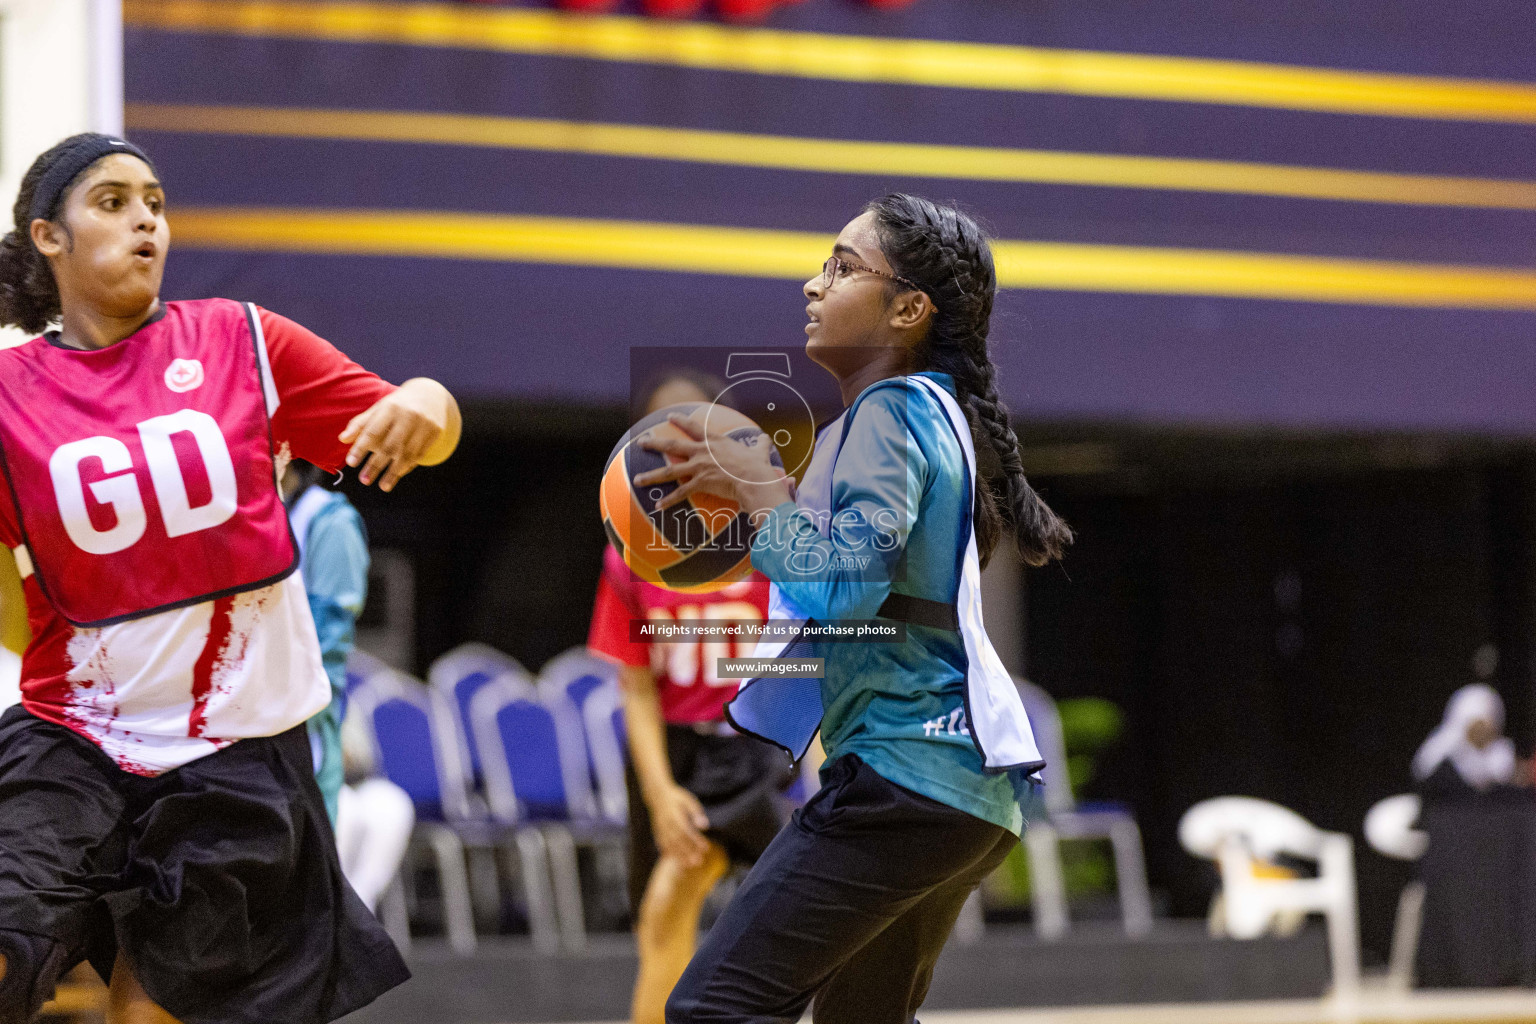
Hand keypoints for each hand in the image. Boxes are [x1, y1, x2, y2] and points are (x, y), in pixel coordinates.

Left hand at [340, 378, 459, 490]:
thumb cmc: (397, 405)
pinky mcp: (435, 432)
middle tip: (364, 480)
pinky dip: (407, 466)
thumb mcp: (379, 409)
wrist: (430, 395)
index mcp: (391, 407)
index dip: (361, 448)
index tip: (351, 463)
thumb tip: (342, 439)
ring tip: (383, 486)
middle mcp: (409, 415)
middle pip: (390, 445)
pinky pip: (420, 454)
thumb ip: (360, 423)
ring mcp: (424, 425)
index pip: (373, 430)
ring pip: (407, 454)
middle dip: (376, 465)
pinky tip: (397, 475)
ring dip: (393, 472)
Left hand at [634, 413, 791, 519]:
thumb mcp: (760, 452)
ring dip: (652, 476)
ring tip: (638, 479)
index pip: (694, 427)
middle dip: (654, 443)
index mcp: (715, 441)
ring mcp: (699, 467)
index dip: (680, 421)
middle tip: (641, 442)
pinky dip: (668, 501)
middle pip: (673, 445)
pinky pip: (680, 493)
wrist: (754, 480)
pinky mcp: (700, 483)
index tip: (669, 417)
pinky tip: (657, 507)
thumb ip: (760, 445)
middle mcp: (703, 452)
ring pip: (669, 471)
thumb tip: (766, 439)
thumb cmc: (759, 467)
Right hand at [646, 782, 711, 866]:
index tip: (706, 848)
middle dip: (688, 853)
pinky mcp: (657, 831)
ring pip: (669, 845)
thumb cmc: (676, 797)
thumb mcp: (688, 800)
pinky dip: (667, 852)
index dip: (696, 841)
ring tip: (688, 866)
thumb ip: (696, 813)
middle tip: (698, 862)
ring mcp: (660, 829)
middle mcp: (666, 824)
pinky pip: (661, 844)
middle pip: (678, 841)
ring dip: (678, 856)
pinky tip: (672, 860)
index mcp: (675, 816)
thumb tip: (705, 826)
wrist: (657, 794)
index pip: (687, 831)